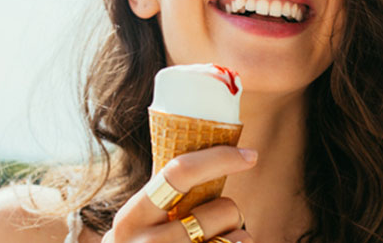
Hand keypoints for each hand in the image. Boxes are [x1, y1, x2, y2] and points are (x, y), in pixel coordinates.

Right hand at [101, 145, 256, 242]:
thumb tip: (218, 148)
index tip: (251, 155)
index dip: (221, 157)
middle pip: (222, 209)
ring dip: (236, 239)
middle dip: (229, 213)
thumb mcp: (142, 223)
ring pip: (237, 239)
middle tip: (212, 226)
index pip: (179, 173)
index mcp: (131, 218)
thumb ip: (165, 196)